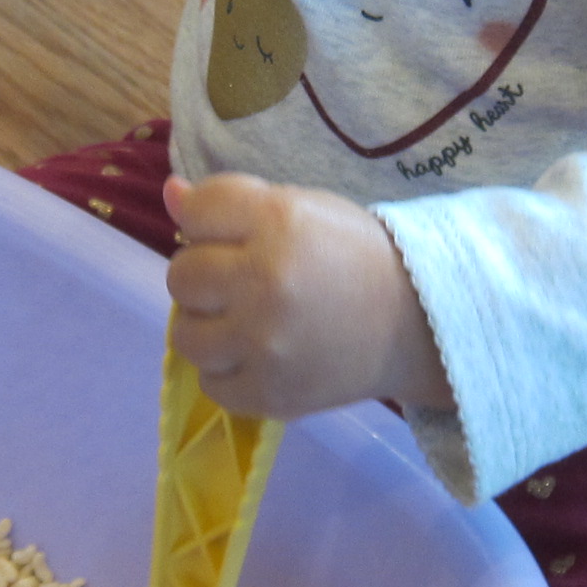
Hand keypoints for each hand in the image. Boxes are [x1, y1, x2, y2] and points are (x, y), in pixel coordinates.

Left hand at [163, 173, 452, 420]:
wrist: (415, 323)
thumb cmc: (354, 256)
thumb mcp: (302, 209)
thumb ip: (233, 201)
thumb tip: (171, 193)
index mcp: (278, 222)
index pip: (196, 213)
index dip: (205, 223)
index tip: (230, 235)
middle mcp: (266, 280)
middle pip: (181, 276)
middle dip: (205, 277)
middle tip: (241, 283)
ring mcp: (265, 343)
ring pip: (186, 335)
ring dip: (209, 327)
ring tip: (245, 323)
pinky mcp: (270, 393)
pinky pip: (211, 383)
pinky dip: (228, 371)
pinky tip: (258, 355)